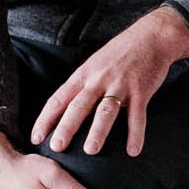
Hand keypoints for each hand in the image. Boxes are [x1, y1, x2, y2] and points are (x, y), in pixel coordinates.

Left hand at [31, 6, 188, 157]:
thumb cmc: (121, 52)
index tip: (36, 138)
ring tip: (91, 150)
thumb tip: (65, 109)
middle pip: (79, 105)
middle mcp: (99, 80)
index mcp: (84, 74)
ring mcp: (121, 85)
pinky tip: (133, 151)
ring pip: (106, 111)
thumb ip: (82, 84)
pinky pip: (137, 116)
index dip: (46, 119)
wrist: (152, 37)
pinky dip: (136, 134)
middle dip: (66, 127)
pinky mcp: (141, 90)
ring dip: (98, 131)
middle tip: (57, 147)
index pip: (58, 99)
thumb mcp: (95, 64)